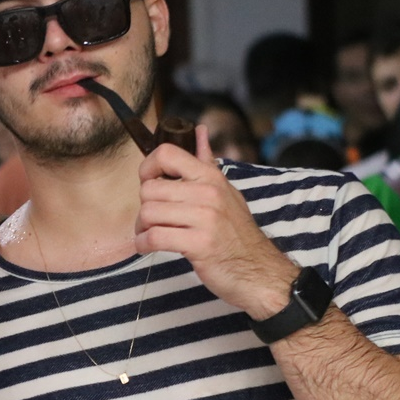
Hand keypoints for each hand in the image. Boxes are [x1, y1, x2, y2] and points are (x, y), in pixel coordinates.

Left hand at [134, 125, 297, 317]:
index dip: (148, 167)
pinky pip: (154, 237)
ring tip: (152, 234)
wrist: (257, 269)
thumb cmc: (236, 232)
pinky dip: (143, 244)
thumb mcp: (225, 191)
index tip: (149, 182)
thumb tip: (200, 131)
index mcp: (211, 177)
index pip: (167, 154)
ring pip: (148, 213)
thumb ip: (207, 162)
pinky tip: (148, 246)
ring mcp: (205, 218)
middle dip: (144, 207)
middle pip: (150, 189)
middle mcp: (208, 193)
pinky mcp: (199, 244)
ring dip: (142, 228)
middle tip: (151, 219)